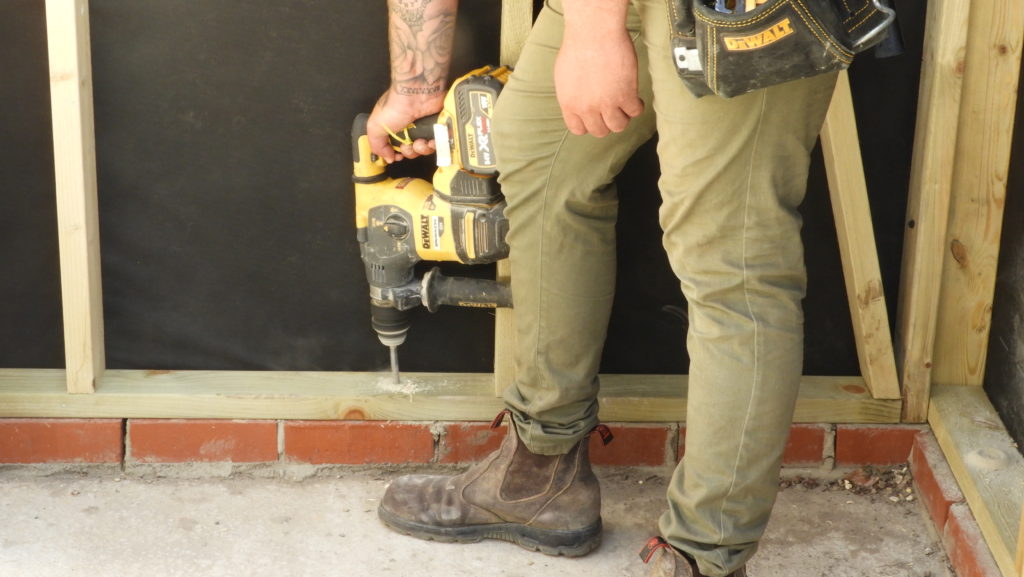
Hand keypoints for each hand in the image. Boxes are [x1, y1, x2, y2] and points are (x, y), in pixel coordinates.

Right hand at [366, 88, 444, 162]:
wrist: (416, 93)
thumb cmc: (395, 106)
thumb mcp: (376, 126)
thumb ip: (377, 145)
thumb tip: (386, 158)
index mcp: (394, 128)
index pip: (397, 148)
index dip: (398, 155)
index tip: (397, 156)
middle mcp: (409, 128)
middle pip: (412, 151)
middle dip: (410, 152)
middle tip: (409, 145)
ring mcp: (424, 127)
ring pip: (426, 149)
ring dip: (422, 149)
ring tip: (421, 141)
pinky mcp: (438, 127)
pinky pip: (439, 143)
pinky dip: (436, 144)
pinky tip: (432, 140)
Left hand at [555, 4, 643, 136]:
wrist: (594, 32)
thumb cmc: (579, 46)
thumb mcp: (565, 76)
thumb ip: (572, 94)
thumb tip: (578, 102)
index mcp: (569, 103)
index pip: (578, 129)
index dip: (589, 124)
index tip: (596, 116)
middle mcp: (586, 107)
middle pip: (600, 131)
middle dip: (607, 122)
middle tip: (613, 110)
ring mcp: (606, 103)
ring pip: (619, 126)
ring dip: (623, 117)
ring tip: (625, 105)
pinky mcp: (625, 95)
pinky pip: (635, 111)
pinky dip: (637, 106)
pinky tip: (636, 97)